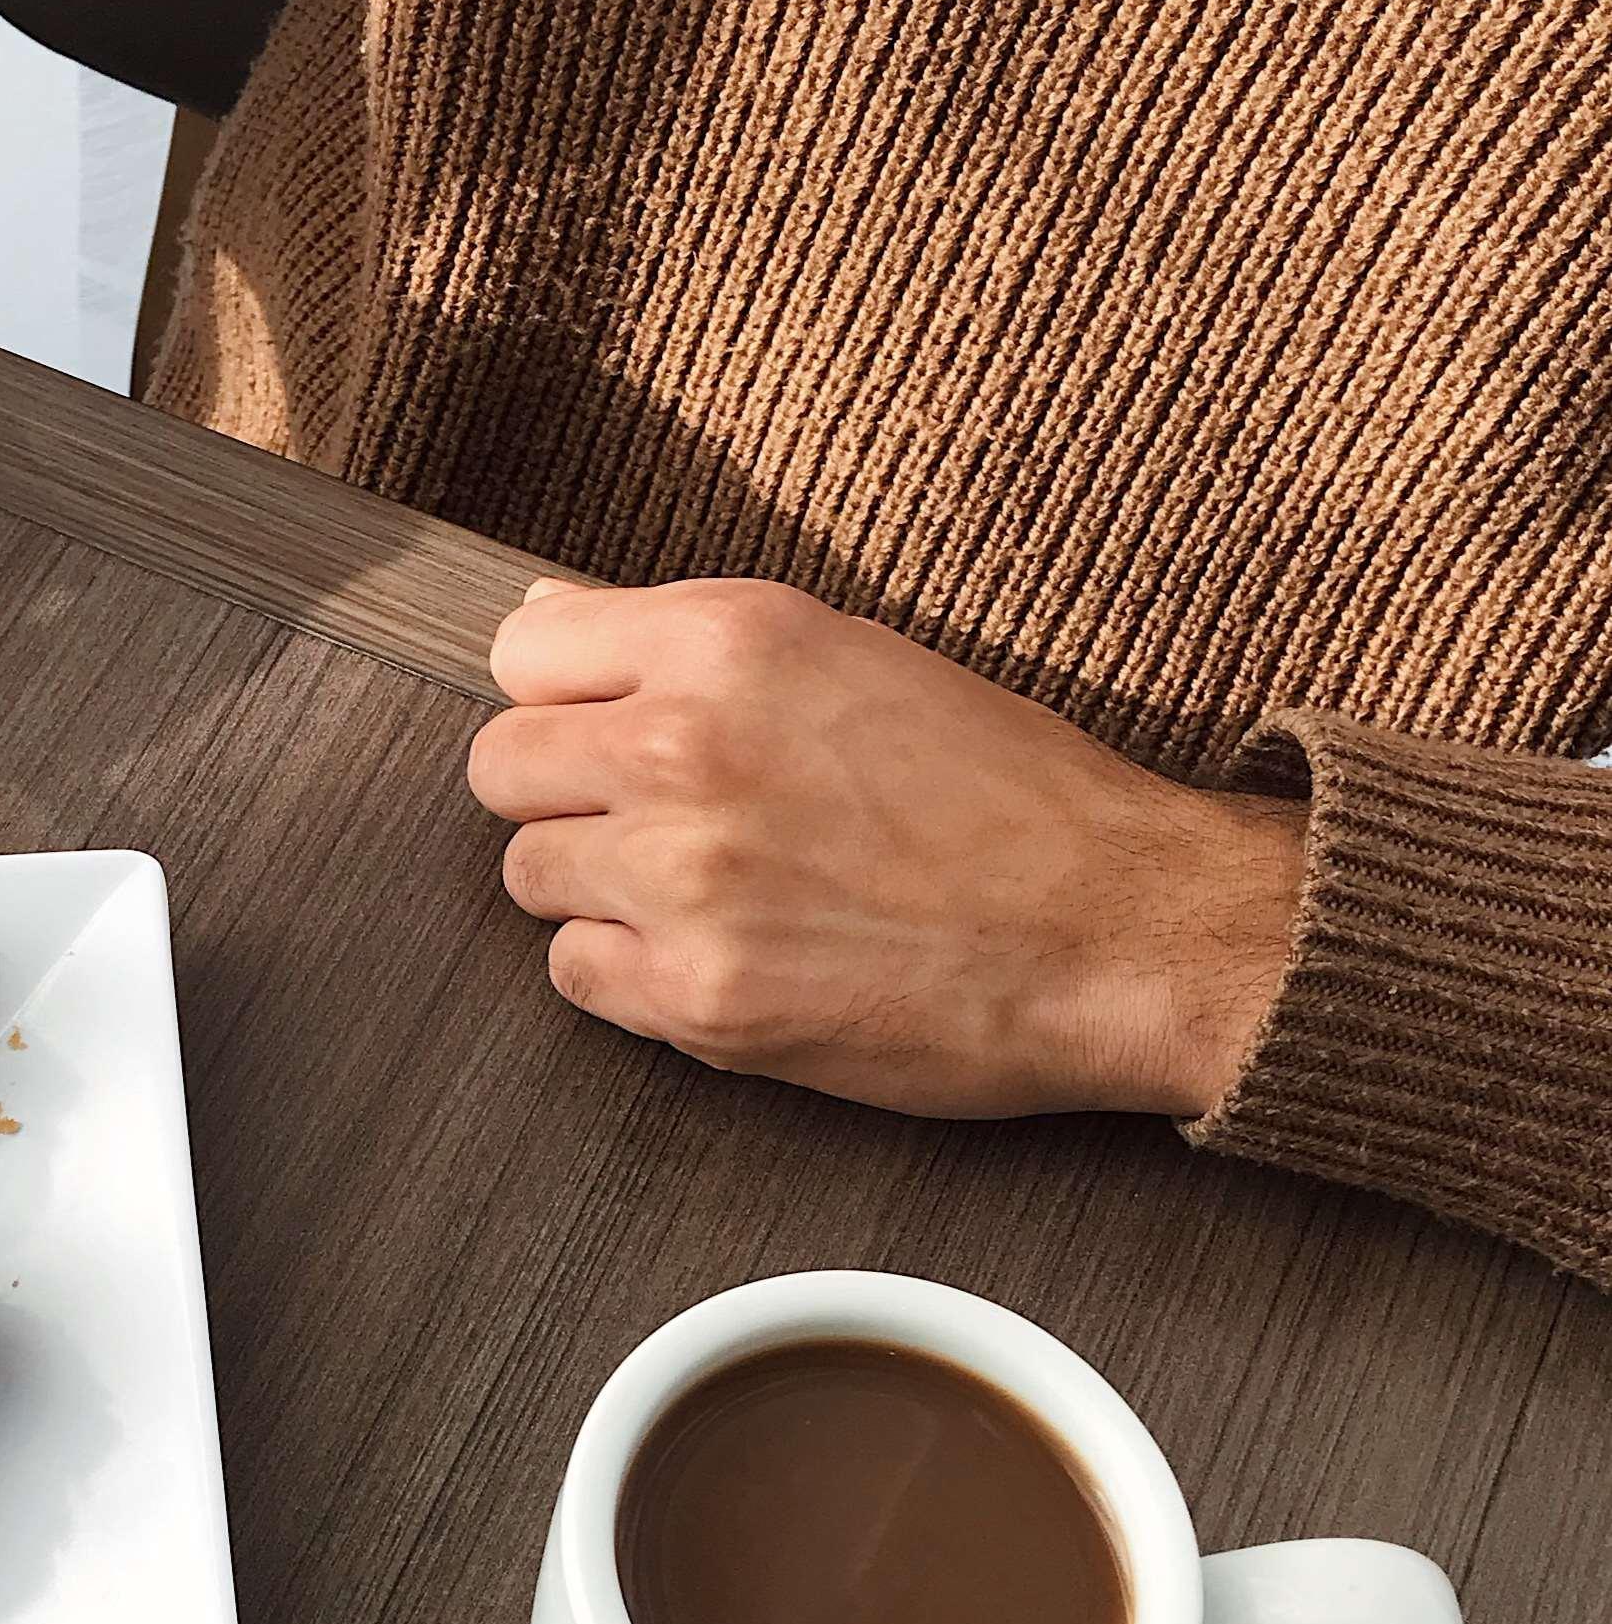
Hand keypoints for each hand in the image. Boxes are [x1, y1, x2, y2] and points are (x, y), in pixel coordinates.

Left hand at [466, 579, 1306, 1121]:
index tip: (606, 725)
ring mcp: (680, 880)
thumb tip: (542, 626)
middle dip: (563, 793)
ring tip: (704, 888)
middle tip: (651, 818)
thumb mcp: (853, 654)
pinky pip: (575, 972)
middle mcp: (683, 749)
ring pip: (531, 875)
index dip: (564, 697)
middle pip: (501, 767)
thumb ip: (689, 643)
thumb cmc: (1008, 790)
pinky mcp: (696, 997)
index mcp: (728, 642)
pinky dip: (630, 971)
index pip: (524, 655)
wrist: (1121, 928)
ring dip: (596, 885)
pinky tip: (721, 953)